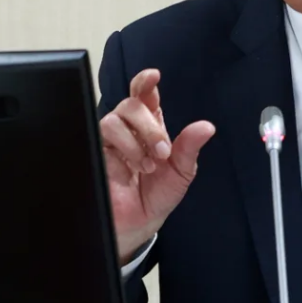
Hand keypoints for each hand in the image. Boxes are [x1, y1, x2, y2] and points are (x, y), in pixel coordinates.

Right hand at [100, 68, 215, 263]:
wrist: (136, 226)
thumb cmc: (157, 195)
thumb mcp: (181, 173)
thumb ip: (190, 148)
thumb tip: (207, 127)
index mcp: (151, 126)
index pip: (145, 95)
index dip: (146, 82)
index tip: (153, 76)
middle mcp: (128, 128)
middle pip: (130, 104)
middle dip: (149, 126)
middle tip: (162, 153)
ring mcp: (109, 142)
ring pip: (112, 120)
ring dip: (134, 142)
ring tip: (147, 166)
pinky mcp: (94, 154)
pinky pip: (98, 140)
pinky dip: (119, 153)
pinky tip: (128, 171)